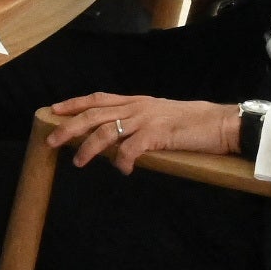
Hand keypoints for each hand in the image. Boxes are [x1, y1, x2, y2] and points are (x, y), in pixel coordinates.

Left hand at [37, 93, 244, 173]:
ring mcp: (147, 119)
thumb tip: (115, 138)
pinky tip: (123, 171)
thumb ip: (136, 122)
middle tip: (51, 140)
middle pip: (94, 114)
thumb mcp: (157, 116)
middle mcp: (137, 107)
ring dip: (90, 148)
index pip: (97, 99)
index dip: (73, 104)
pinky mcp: (159, 134)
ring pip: (108, 131)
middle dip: (70, 127)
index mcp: (136, 101)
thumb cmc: (190, 123)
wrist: (219, 122)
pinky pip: (133, 149)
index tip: (53, 110)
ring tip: (78, 162)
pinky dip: (124, 161)